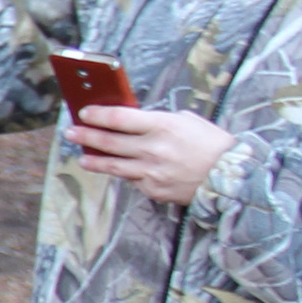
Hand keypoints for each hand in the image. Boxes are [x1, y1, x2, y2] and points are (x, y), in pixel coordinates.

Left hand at [71, 104, 232, 206]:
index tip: (85, 113)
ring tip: (83, 157)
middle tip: (71, 133)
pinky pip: (133, 180)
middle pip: (109, 142)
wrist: (230, 177)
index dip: (98, 115)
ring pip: (113, 166)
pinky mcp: (153, 189)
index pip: (119, 118)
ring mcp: (151, 172)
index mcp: (162, 126)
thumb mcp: (187, 121)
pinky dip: (125, 174)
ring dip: (94, 160)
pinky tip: (117, 170)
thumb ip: (159, 121)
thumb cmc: (211, 144)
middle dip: (86, 136)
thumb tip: (133, 120)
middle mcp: (153, 149)